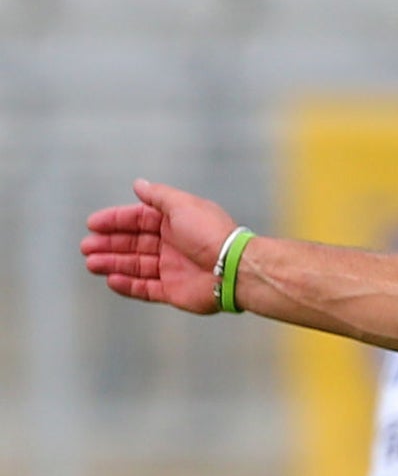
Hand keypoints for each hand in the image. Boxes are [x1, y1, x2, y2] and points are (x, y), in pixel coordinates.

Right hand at [80, 179, 237, 312]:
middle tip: (86, 247)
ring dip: (113, 264)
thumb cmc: (210, 234)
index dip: (115, 221)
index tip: (93, 224)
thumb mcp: (182, 205)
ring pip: (136, 266)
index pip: (138, 220)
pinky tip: (112, 280)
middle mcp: (173, 245)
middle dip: (109, 244)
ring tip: (91, 263)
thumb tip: (138, 184)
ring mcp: (173, 269)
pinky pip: (147, 288)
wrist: (233, 268)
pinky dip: (129, 285)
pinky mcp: (175, 291)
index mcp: (175, 223)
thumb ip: (158, 196)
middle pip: (134, 244)